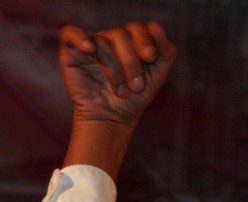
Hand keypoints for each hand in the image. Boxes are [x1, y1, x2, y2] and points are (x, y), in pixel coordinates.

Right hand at [59, 21, 176, 178]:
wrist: (112, 119)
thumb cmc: (135, 99)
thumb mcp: (157, 76)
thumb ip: (165, 51)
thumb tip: (156, 26)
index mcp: (132, 42)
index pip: (140, 29)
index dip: (146, 40)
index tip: (151, 57)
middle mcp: (112, 39)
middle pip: (123, 35)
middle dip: (133, 62)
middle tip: (137, 86)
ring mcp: (92, 43)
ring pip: (104, 42)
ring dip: (115, 70)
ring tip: (121, 91)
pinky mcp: (72, 50)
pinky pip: (71, 33)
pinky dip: (80, 38)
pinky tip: (89, 49)